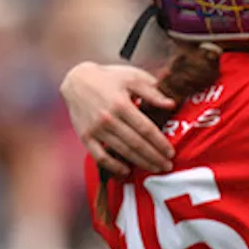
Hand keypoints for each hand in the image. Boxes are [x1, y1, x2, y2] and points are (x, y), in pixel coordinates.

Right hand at [60, 62, 175, 175]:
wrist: (77, 80)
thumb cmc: (109, 77)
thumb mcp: (132, 77)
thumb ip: (152, 92)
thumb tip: (171, 104)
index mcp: (121, 104)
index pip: (146, 129)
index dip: (160, 143)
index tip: (171, 152)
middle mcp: (108, 118)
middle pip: (136, 143)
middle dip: (154, 157)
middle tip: (167, 166)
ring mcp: (95, 129)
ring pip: (122, 151)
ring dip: (140, 162)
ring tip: (154, 168)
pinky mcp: (85, 136)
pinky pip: (99, 156)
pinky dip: (113, 166)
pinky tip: (126, 171)